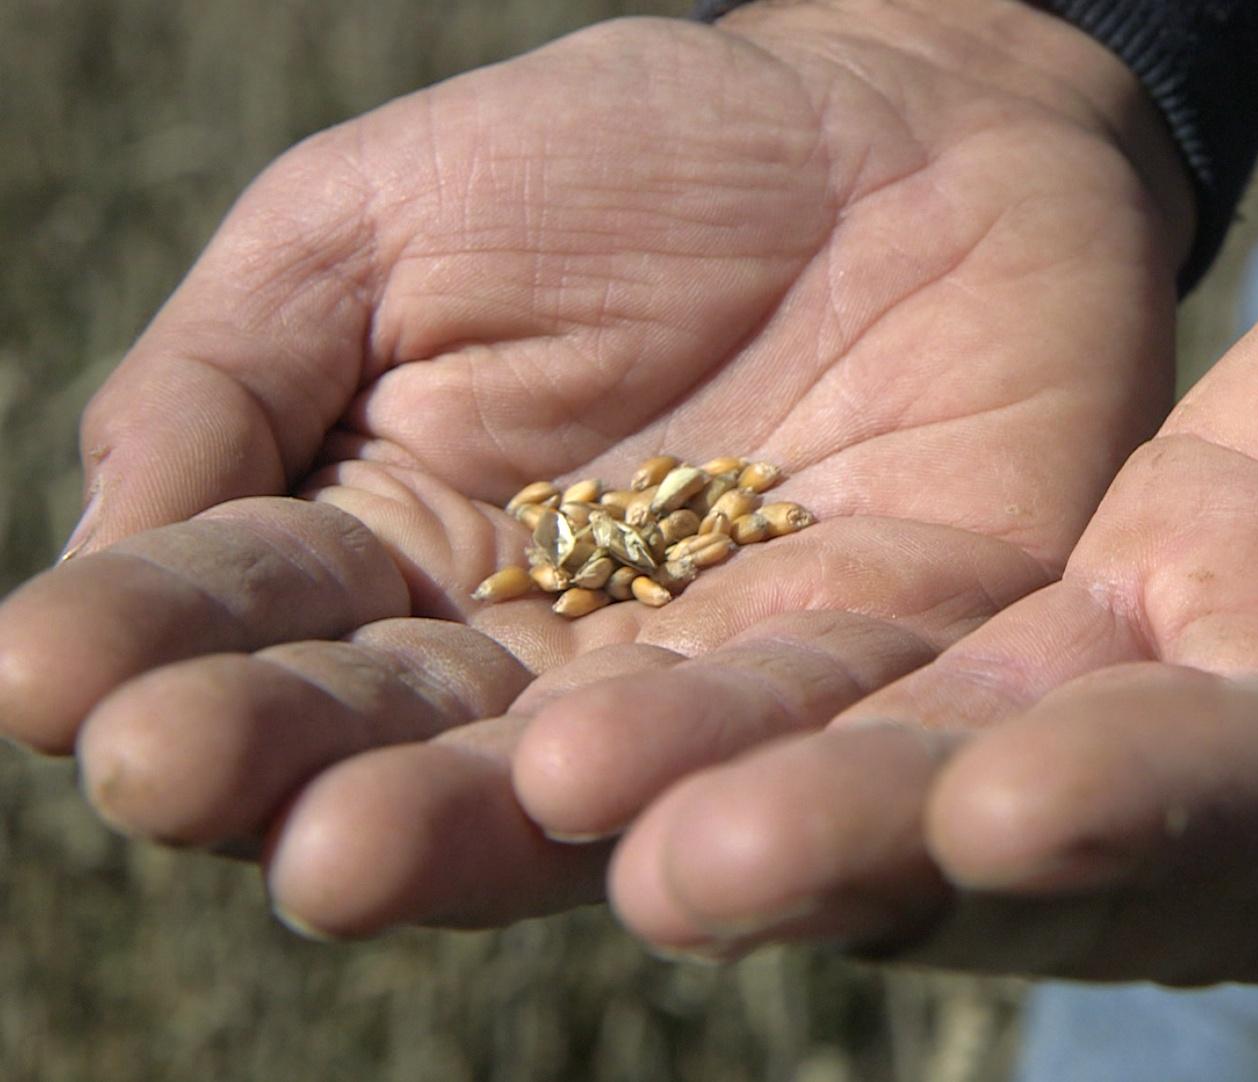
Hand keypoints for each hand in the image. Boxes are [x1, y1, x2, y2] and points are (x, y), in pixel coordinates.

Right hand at [0, 1, 1189, 937]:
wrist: (906, 126)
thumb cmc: (628, 156)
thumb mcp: (385, 224)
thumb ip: (240, 375)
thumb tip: (108, 553)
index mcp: (395, 549)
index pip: (258, 619)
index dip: (152, 646)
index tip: (45, 675)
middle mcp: (538, 652)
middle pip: (400, 740)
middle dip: (288, 768)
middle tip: (174, 777)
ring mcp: (706, 679)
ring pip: (581, 784)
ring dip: (466, 828)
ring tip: (352, 845)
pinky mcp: (880, 665)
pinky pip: (802, 740)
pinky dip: (712, 781)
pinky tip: (604, 804)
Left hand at [598, 9, 1257, 980]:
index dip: (1238, 810)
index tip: (1036, 800)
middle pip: (1179, 848)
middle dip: (943, 861)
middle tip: (704, 870)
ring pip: (1043, 780)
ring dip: (836, 811)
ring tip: (617, 827)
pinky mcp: (1185, 594)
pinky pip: (1000, 666)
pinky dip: (856, 703)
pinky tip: (674, 725)